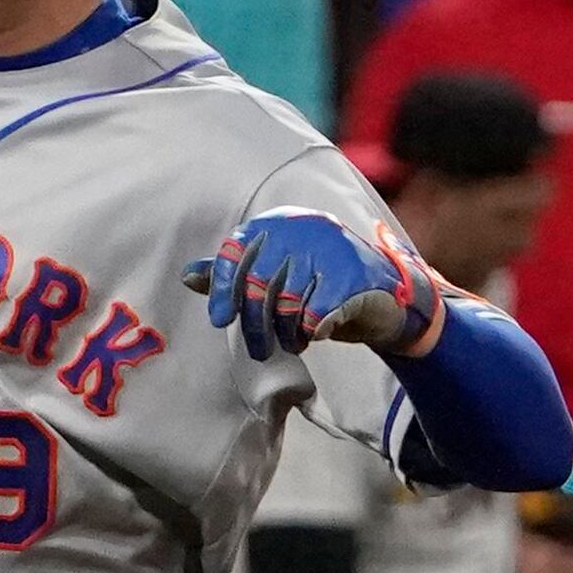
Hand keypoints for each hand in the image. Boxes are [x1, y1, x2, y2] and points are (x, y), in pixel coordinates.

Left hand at [187, 207, 436, 356]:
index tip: (221, 319)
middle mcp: (305, 229)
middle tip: (259, 348)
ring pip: (288, 304)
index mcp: (282, 224)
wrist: (385, 301)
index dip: (225, 287)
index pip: (238, 251)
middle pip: (261, 285)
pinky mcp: (354, 277)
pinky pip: (317, 316)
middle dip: (257, 324)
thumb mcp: (277, 278)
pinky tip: (318, 332)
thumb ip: (236, 274)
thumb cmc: (323, 288)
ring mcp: (332, 250)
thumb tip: (187, 276)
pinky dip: (314, 331)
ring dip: (287, 332)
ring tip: (294, 339)